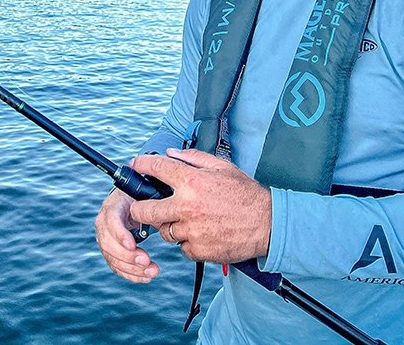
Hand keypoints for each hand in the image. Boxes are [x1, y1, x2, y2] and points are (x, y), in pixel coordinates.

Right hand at [95, 188, 160, 282]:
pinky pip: (116, 266)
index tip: (132, 245)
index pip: (111, 221)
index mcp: (113, 206)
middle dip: (127, 256)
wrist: (132, 201)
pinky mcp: (111, 251)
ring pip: (111, 258)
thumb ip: (152, 210)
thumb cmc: (141, 198)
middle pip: (108, 243)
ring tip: (152, 272)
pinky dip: (130, 274)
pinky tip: (145, 278)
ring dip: (131, 269)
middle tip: (146, 261)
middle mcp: (104, 223)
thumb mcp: (147, 196)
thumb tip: (162, 225)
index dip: (120, 234)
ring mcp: (105, 238)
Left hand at [129, 148, 271, 263]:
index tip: (136, 166)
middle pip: (144, 210)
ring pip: (164, 230)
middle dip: (140, 208)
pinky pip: (181, 246)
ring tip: (188, 220)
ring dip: (170, 225)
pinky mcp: (197, 250)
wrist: (268, 224)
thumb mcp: (222, 167)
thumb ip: (194, 159)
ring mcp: (190, 230)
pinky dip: (187, 241)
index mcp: (192, 182)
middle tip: (144, 206)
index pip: (156, 169)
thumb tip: (171, 154)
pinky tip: (201, 233)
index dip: (141, 165)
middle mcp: (186, 207)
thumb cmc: (246, 194)